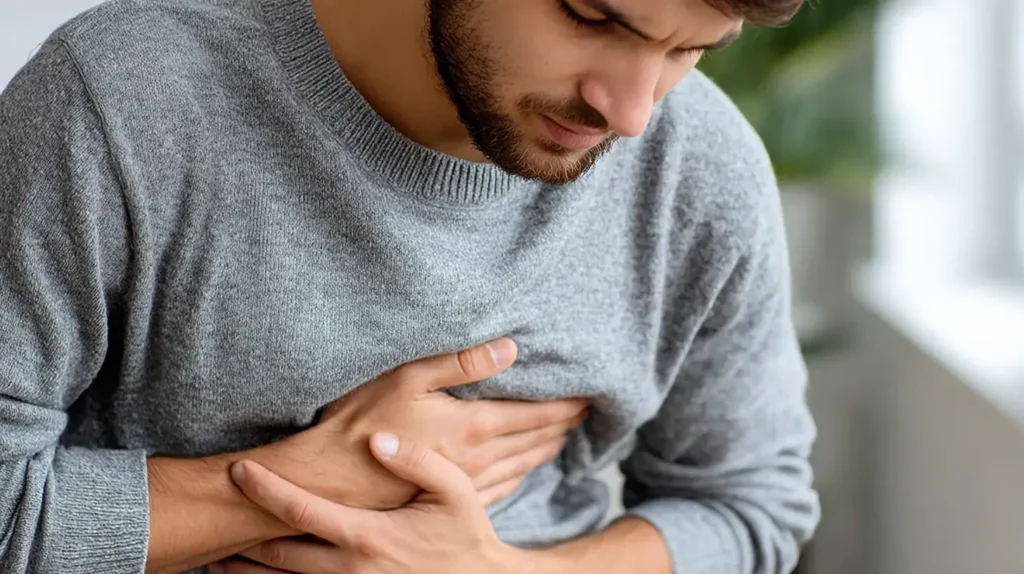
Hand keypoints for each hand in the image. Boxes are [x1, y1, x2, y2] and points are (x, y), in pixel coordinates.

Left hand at [214, 432, 527, 573]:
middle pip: (278, 555)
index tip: (238, 470)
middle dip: (240, 541)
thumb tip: (376, 439)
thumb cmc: (467, 535)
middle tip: (212, 521)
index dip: (264, 489)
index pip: (300, 510)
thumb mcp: (455, 490)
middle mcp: (351, 569)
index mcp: (369, 536)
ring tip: (217, 561)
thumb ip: (416, 461)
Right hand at [254, 338, 586, 510]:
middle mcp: (478, 459)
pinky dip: (521, 476)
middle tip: (584, 415)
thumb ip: (462, 362)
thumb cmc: (362, 420)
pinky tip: (524, 472)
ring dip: (546, 451)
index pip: (535, 414)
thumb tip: (511, 348)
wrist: (328, 481)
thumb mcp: (409, 376)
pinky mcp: (448, 500)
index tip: (587, 396)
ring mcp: (465, 484)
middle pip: (534, 441)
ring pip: (521, 466)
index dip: (564, 405)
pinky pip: (500, 490)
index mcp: (473, 426)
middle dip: (562, 426)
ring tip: (562, 439)